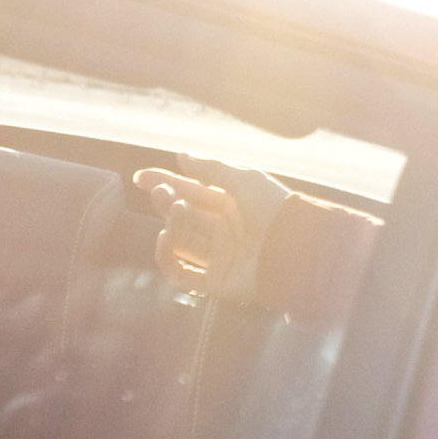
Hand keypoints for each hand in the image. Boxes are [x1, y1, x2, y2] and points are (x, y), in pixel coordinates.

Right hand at [133, 161, 287, 301]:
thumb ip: (210, 169)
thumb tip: (181, 156)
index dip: (166, 184)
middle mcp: (223, 232)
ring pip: (181, 240)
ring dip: (172, 223)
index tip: (141, 177)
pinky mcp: (215, 282)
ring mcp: (218, 257)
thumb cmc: (275, 209)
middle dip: (167, 201)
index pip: (191, 194)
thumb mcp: (243, 180)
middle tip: (160, 192)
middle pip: (184, 216)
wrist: (295, 247)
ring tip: (175, 208)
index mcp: (231, 206)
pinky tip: (165, 236)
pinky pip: (181, 274)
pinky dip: (167, 257)